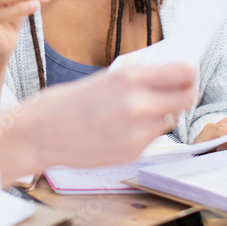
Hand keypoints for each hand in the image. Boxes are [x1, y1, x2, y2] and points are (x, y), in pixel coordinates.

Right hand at [0, 63, 197, 185]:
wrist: (38, 134)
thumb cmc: (63, 104)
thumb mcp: (102, 79)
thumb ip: (134, 78)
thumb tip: (163, 73)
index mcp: (129, 78)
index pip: (184, 72)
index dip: (188, 73)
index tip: (185, 73)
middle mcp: (138, 105)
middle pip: (186, 98)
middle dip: (182, 94)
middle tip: (172, 92)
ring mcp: (137, 132)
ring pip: (169, 120)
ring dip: (160, 115)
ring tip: (135, 112)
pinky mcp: (132, 153)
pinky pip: (151, 138)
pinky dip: (143, 132)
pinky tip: (120, 128)